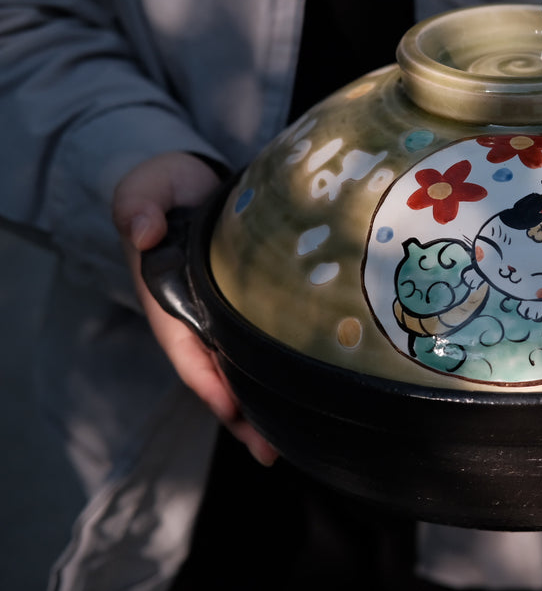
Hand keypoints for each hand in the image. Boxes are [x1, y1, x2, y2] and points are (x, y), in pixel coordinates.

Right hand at [112, 152, 278, 464]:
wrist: (190, 178)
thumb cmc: (163, 187)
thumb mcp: (146, 188)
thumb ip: (140, 206)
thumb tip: (144, 229)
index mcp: (166, 299)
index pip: (184, 348)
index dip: (205, 379)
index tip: (229, 408)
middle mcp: (194, 316)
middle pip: (216, 375)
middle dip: (240, 416)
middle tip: (270, 452)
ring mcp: (222, 315)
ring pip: (242, 370)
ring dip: (264, 406)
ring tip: (294, 445)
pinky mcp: (251, 307)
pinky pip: (264, 347)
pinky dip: (282, 373)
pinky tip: (311, 397)